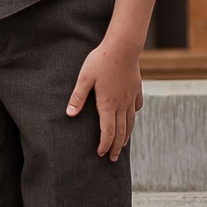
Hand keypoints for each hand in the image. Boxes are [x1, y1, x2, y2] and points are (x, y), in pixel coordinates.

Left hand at [68, 34, 141, 160]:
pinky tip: (131, 118)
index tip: (101, 154)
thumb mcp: (84, 78)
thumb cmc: (100, 61)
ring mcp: (131, 98)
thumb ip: (77, 97)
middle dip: (116, 147)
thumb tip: (69, 114)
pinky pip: (136, 108)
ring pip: (130, 122)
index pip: (107, 131)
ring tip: (123, 146)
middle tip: (113, 158)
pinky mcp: (137, 90)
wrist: (123, 47)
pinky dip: (133, 116)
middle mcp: (122, 104)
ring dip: (126, 136)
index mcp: (108, 104)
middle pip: (121, 131)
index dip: (104, 144)